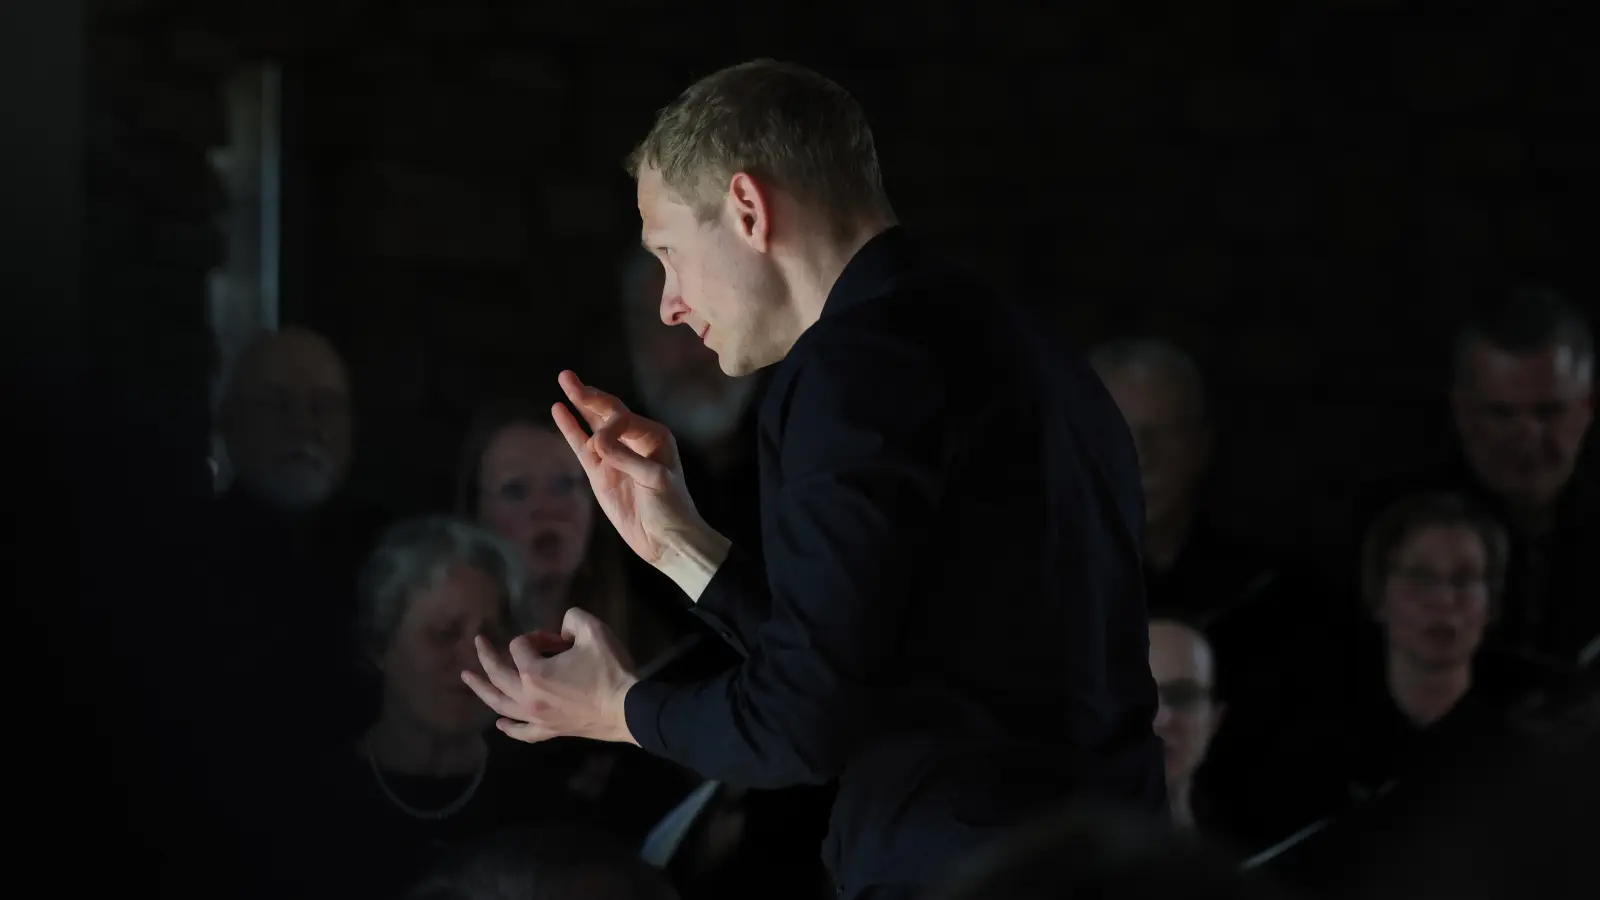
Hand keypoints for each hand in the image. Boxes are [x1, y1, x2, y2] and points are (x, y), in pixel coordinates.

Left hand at [462, 607, 638, 744]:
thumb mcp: (593, 631)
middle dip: (486, 655)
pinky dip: (509, 728)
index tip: (560, 640)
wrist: (628, 709)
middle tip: (478, 642)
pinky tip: (500, 723)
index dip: (538, 636)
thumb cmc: (610, 670)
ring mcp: (536, 717)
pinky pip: (523, 732)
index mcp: (534, 672)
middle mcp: (527, 696)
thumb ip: (572, 618)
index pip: (521, 645)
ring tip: (468, 678)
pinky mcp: (550, 731)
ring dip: (482, 690)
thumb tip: (563, 630)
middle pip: (497, 673)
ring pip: (500, 704)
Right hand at [551, 369, 701, 567]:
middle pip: (607, 411)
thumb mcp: (655, 479)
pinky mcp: (600, 473)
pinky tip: (559, 410)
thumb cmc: (671, 506)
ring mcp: (614, 456)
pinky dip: (571, 429)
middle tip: (567, 376)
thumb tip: (596, 443)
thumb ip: (626, 458)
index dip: (606, 428)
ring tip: (564, 380)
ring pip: (593, 424)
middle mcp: (633, 441)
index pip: (621, 418)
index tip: (600, 449)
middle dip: (588, 395)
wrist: (665, 539)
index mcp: (653, 436)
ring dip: (579, 404)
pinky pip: (581, 446)